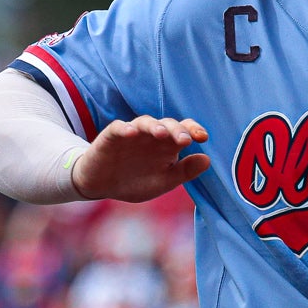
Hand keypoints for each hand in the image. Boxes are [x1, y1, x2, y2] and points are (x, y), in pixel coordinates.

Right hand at [70, 116, 210, 202]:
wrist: (100, 185)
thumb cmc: (133, 181)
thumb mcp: (163, 181)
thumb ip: (184, 172)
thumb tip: (208, 159)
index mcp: (166, 146)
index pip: (183, 131)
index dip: (193, 130)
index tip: (203, 138)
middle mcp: (151, 136)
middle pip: (167, 124)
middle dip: (176, 130)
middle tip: (184, 140)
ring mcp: (131, 134)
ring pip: (145, 122)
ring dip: (154, 126)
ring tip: (160, 134)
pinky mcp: (111, 136)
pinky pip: (118, 127)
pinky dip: (125, 128)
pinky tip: (131, 133)